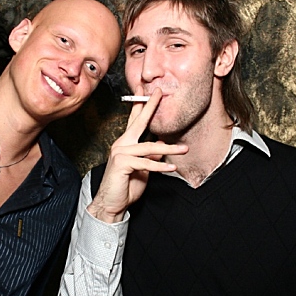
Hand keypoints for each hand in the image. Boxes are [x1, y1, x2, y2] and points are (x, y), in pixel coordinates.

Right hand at [88, 87, 187, 222]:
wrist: (111, 204)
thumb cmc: (126, 186)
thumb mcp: (143, 169)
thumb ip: (150, 156)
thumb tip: (162, 144)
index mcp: (126, 143)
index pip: (135, 120)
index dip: (142, 105)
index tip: (148, 92)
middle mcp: (121, 144)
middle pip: (138, 122)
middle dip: (150, 106)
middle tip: (160, 93)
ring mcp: (120, 153)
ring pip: (149, 147)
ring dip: (169, 149)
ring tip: (184, 149)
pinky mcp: (122, 164)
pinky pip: (145, 163)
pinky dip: (160, 166)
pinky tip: (172, 167)